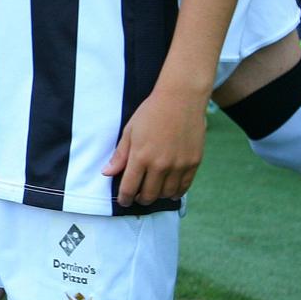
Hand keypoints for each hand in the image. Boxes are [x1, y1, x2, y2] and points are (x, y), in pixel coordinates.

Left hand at [102, 86, 207, 206]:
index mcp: (141, 157)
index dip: (124, 198)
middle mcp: (160, 164)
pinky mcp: (193, 162)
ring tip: (154, 192)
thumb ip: (120, 155)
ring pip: (167, 194)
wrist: (181, 99)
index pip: (129, 188)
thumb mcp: (130, 131)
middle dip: (140, 199)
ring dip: (158, 196)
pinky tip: (170, 191)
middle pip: (149, 195)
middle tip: (138, 197)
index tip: (124, 200)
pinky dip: (176, 192)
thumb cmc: (152, 112)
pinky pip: (184, 186)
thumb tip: (107, 173)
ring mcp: (179, 165)